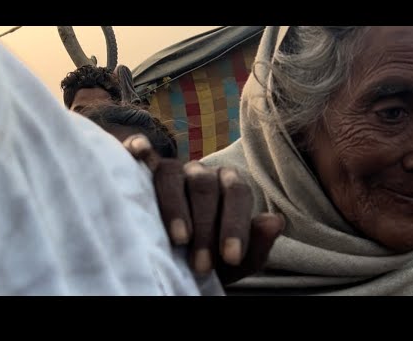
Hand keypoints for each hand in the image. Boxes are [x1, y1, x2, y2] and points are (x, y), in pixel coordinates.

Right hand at [123, 134, 284, 284]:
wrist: (180, 260)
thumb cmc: (209, 258)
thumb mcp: (234, 261)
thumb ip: (256, 244)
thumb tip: (274, 221)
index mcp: (229, 187)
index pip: (237, 193)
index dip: (235, 224)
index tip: (231, 257)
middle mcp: (202, 174)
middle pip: (205, 186)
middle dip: (205, 228)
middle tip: (200, 265)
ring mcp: (173, 170)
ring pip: (172, 173)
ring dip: (175, 207)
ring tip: (179, 239)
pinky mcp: (145, 170)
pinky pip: (140, 152)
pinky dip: (139, 149)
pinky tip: (138, 152)